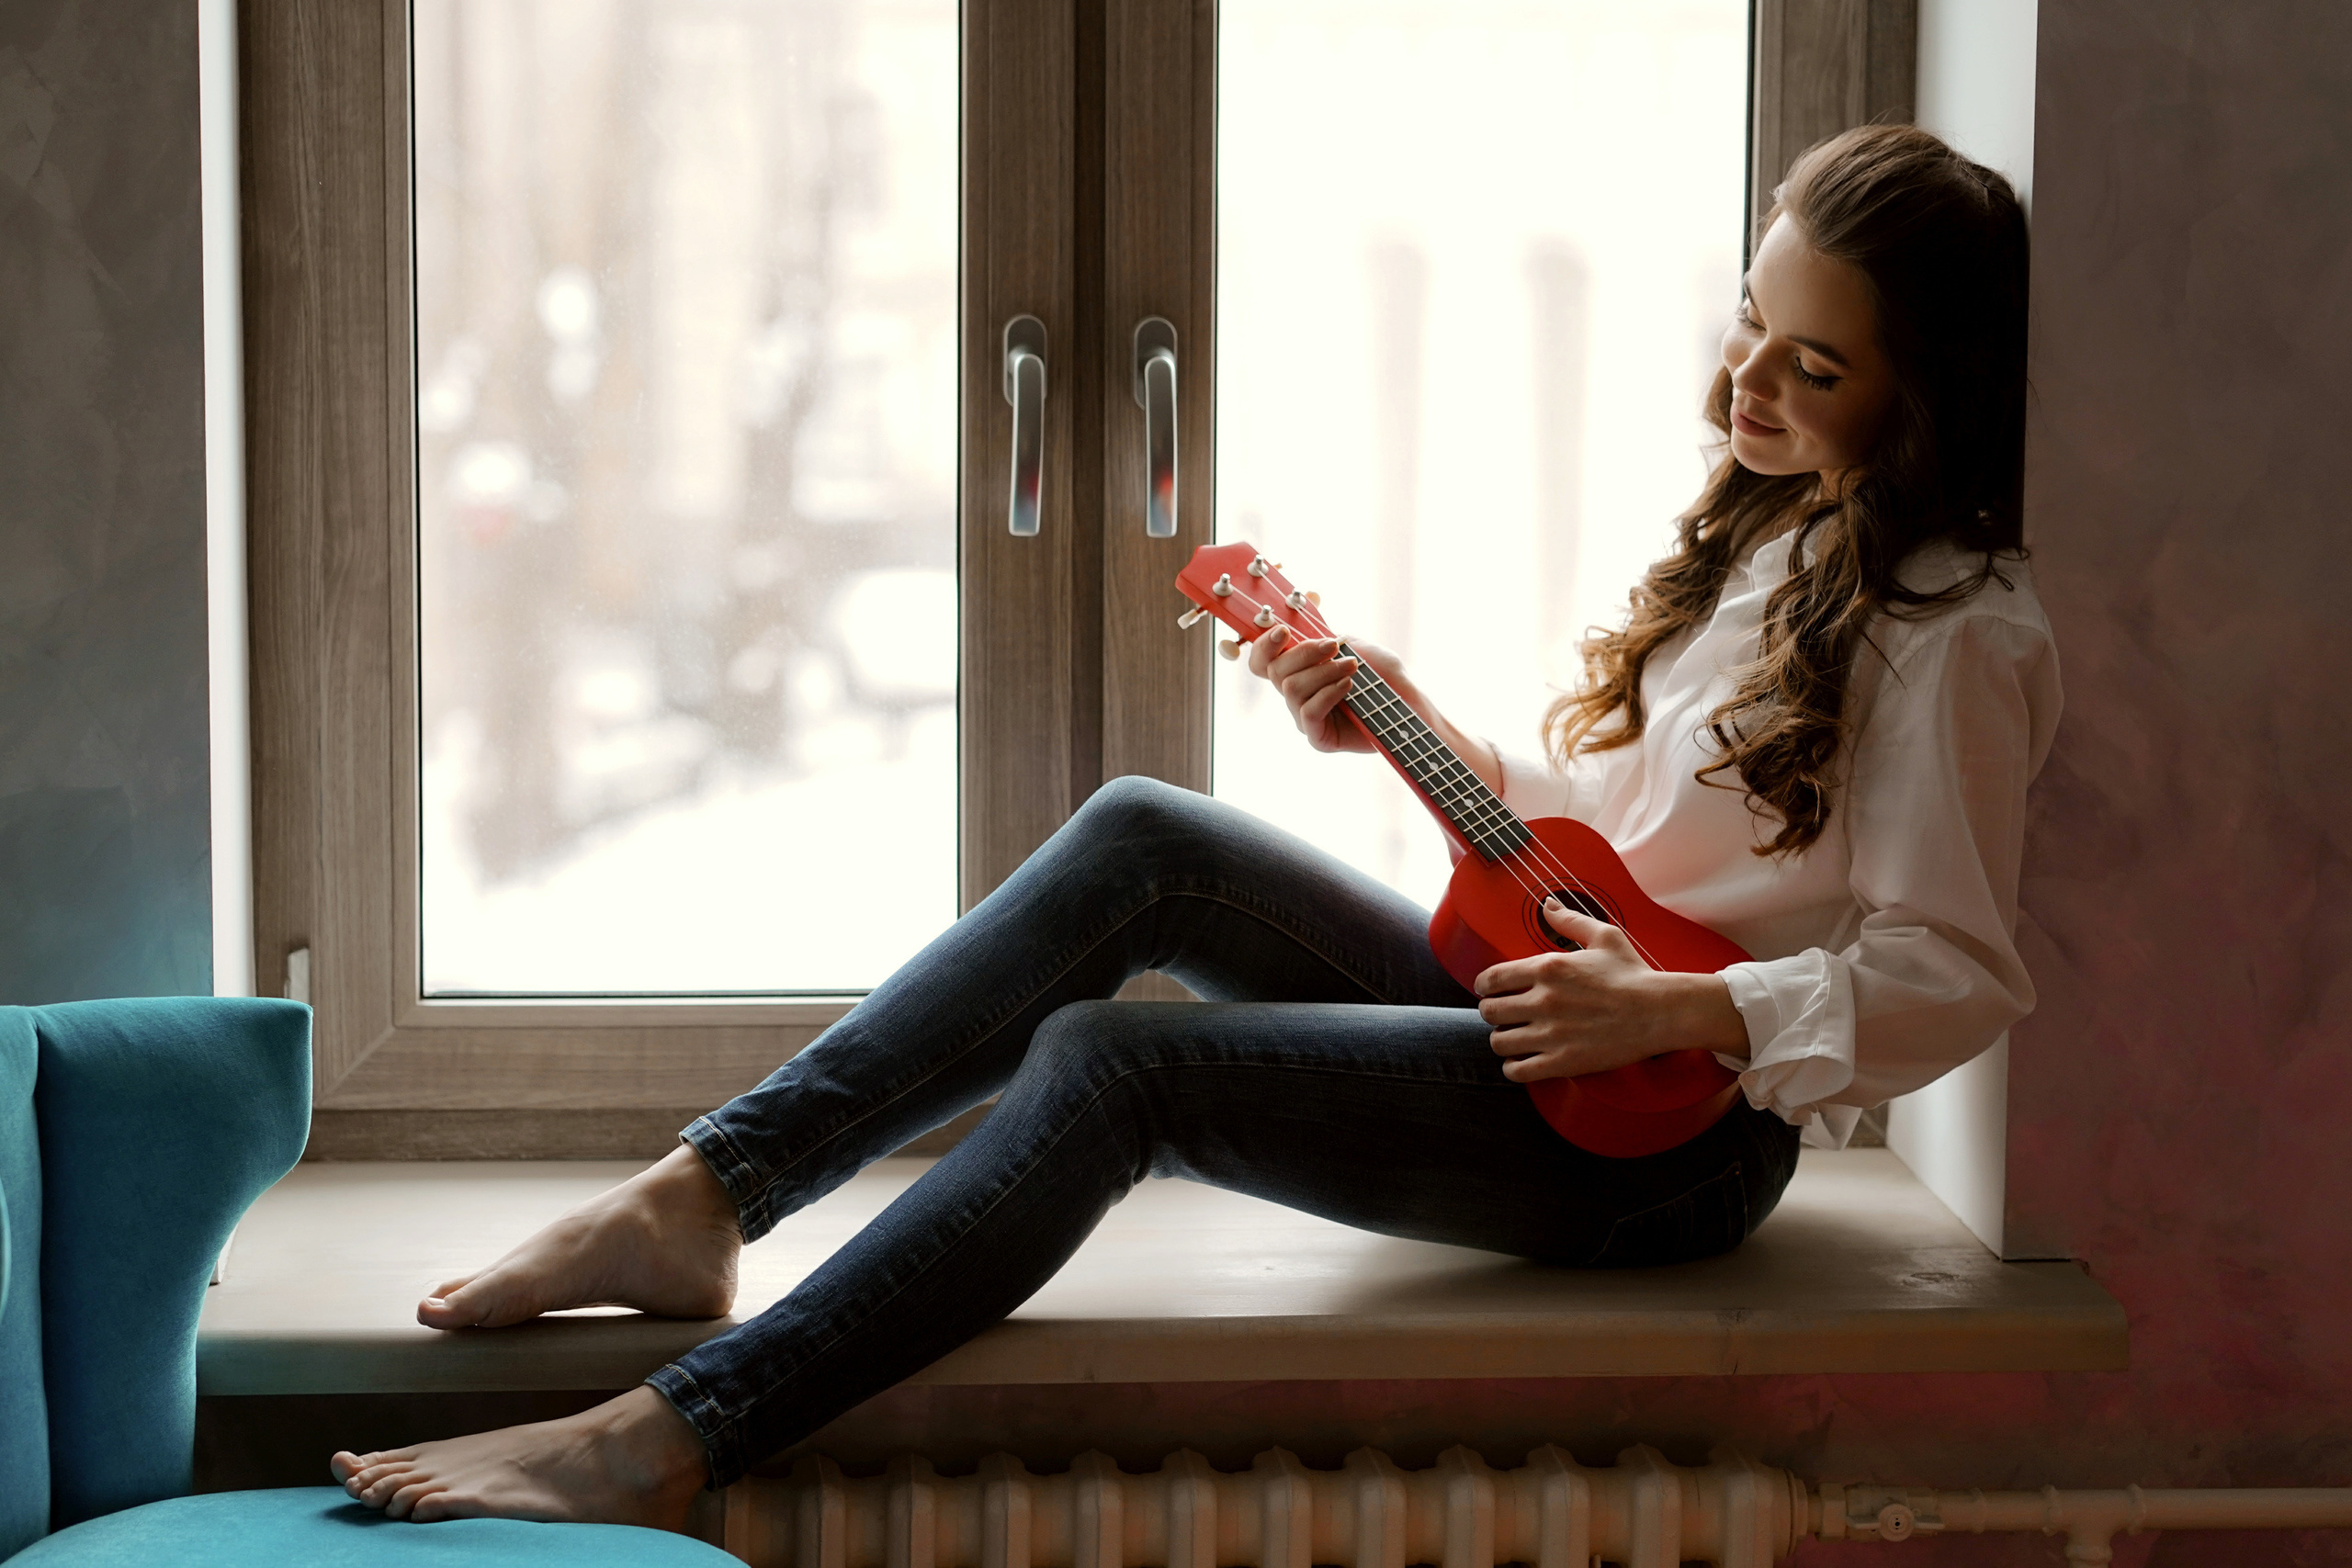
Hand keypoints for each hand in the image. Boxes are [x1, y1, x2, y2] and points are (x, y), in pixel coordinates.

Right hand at [1242, 626, 1411, 753]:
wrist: (1409, 702)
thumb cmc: (1383, 674)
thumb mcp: (1353, 645)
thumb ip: (1325, 637)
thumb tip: (1303, 633)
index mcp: (1299, 670)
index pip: (1263, 660)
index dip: (1264, 645)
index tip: (1284, 631)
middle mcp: (1296, 695)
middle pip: (1275, 671)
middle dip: (1305, 652)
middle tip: (1334, 646)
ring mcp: (1305, 717)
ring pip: (1291, 688)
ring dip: (1323, 672)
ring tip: (1352, 667)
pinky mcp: (1318, 737)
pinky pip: (1309, 712)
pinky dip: (1328, 693)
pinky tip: (1348, 685)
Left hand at [1474, 902, 1748, 1082]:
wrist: (1660, 1011)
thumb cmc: (1633, 974)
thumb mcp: (1604, 937)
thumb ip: (1569, 920)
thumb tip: (1547, 905)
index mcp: (1548, 967)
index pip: (1491, 979)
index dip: (1484, 987)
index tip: (1489, 991)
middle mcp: (1544, 1000)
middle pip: (1489, 1012)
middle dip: (1493, 1013)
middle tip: (1504, 1015)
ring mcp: (1552, 1033)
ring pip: (1499, 1042)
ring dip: (1503, 1041)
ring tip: (1515, 1038)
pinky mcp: (1563, 1061)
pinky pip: (1517, 1071)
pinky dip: (1514, 1067)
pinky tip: (1523, 1061)